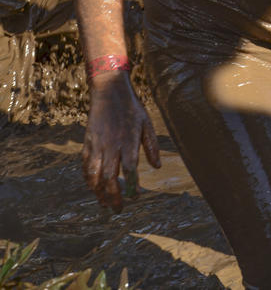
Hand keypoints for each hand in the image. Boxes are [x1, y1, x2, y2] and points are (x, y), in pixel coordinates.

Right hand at [82, 71, 160, 211]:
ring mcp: (97, 144)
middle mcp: (111, 145)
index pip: (129, 170)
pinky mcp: (87, 142)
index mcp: (128, 140)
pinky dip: (88, 180)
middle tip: (118, 209)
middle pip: (109, 177)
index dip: (131, 186)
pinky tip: (93, 187)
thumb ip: (151, 145)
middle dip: (113, 197)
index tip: (136, 196)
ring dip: (98, 193)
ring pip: (94, 175)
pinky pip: (85, 166)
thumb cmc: (131, 107)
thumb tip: (157, 167)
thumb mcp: (146, 122)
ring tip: (104, 204)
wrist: (109, 90)